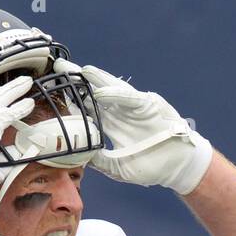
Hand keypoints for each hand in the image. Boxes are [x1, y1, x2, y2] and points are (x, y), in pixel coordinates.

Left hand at [55, 58, 212, 194]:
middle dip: (79, 81)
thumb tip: (79, 155)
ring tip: (77, 69)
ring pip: (112, 89)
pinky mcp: (149, 107)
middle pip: (97, 93)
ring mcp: (135, 108)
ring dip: (95, 79)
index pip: (90, 109)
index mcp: (114, 125)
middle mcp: (122, 113)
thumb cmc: (152, 167)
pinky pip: (130, 98)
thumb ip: (100, 160)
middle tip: (59, 68)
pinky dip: (116, 93)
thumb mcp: (118, 167)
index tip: (56, 92)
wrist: (178, 168)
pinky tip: (100, 89)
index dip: (74, 100)